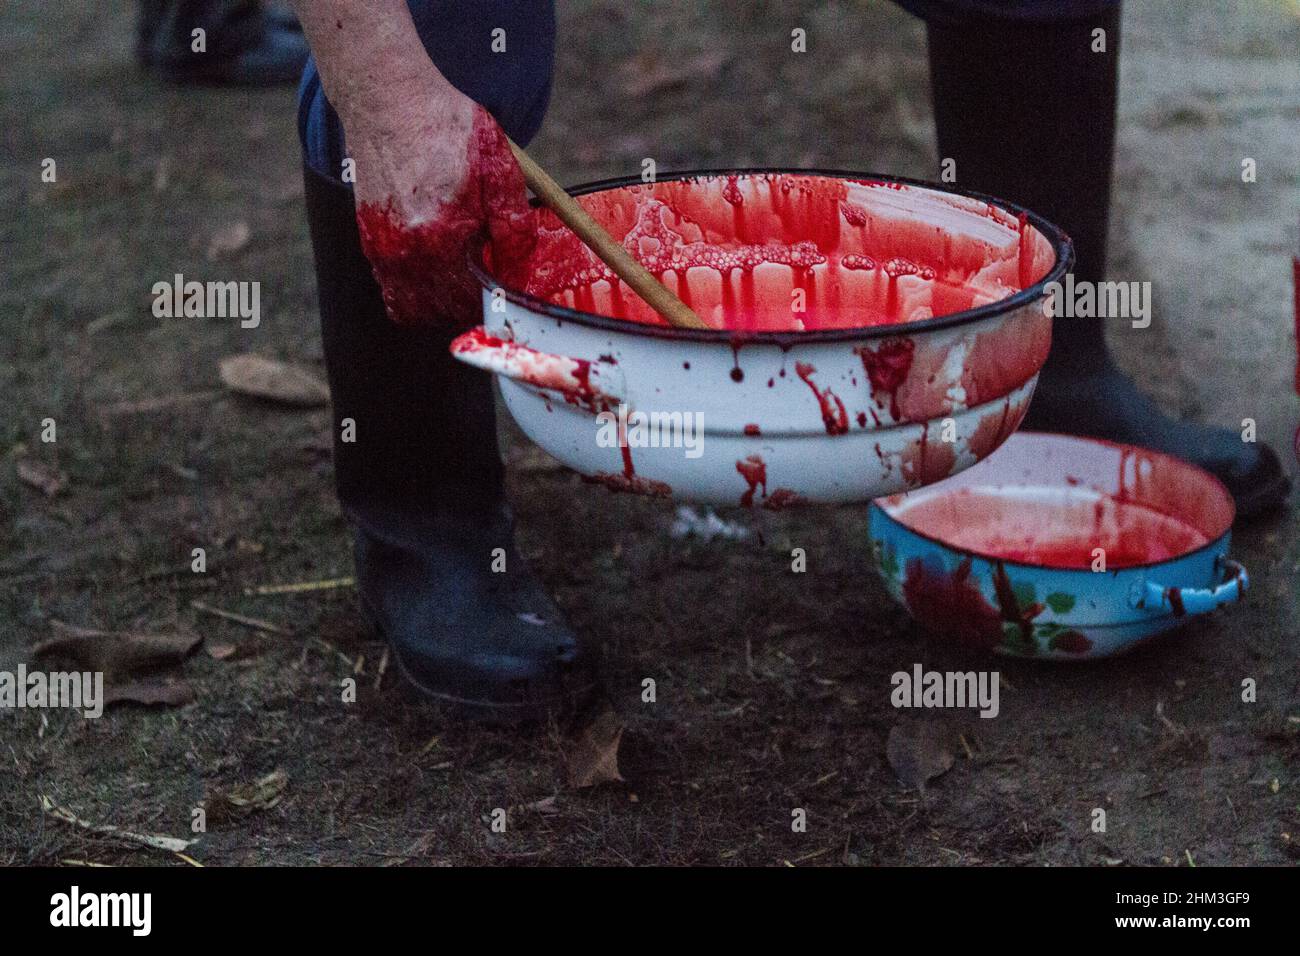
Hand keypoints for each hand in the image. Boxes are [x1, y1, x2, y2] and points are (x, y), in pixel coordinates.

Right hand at [347, 75, 533, 328]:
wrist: (388, 97)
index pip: (474, 299)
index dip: (495, 297)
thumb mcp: (498, 167)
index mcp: (444, 236)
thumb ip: (512, 222)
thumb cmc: (446, 125)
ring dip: (439, 303)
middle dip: (468, 304)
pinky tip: (434, 261)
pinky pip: (392, 288)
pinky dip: (414, 288)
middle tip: (485, 279)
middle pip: (443, 312)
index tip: (504, 282)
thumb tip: (518, 264)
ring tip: (459, 276)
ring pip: (413, 307)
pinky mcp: (368, 239)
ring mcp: (382, 248)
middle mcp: (407, 250)